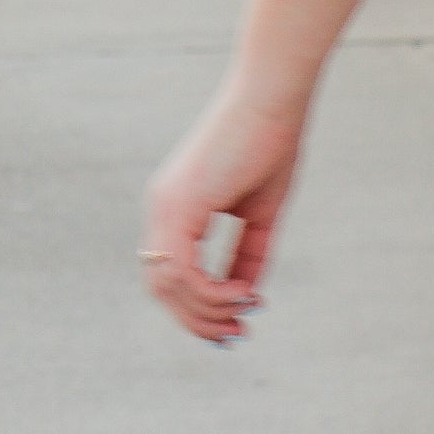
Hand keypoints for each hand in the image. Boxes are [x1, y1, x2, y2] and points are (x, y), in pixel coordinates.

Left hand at [142, 81, 304, 343]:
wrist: (273, 98)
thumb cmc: (272, 142)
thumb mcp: (261, 212)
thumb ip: (249, 254)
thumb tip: (245, 295)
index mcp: (175, 209)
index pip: (169, 273)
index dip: (196, 307)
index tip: (235, 322)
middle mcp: (161, 210)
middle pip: (161, 288)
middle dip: (196, 320)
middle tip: (235, 334)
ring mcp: (165, 208)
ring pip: (167, 285)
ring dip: (204, 312)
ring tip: (242, 317)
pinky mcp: (179, 206)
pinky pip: (182, 270)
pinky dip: (210, 292)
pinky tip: (242, 295)